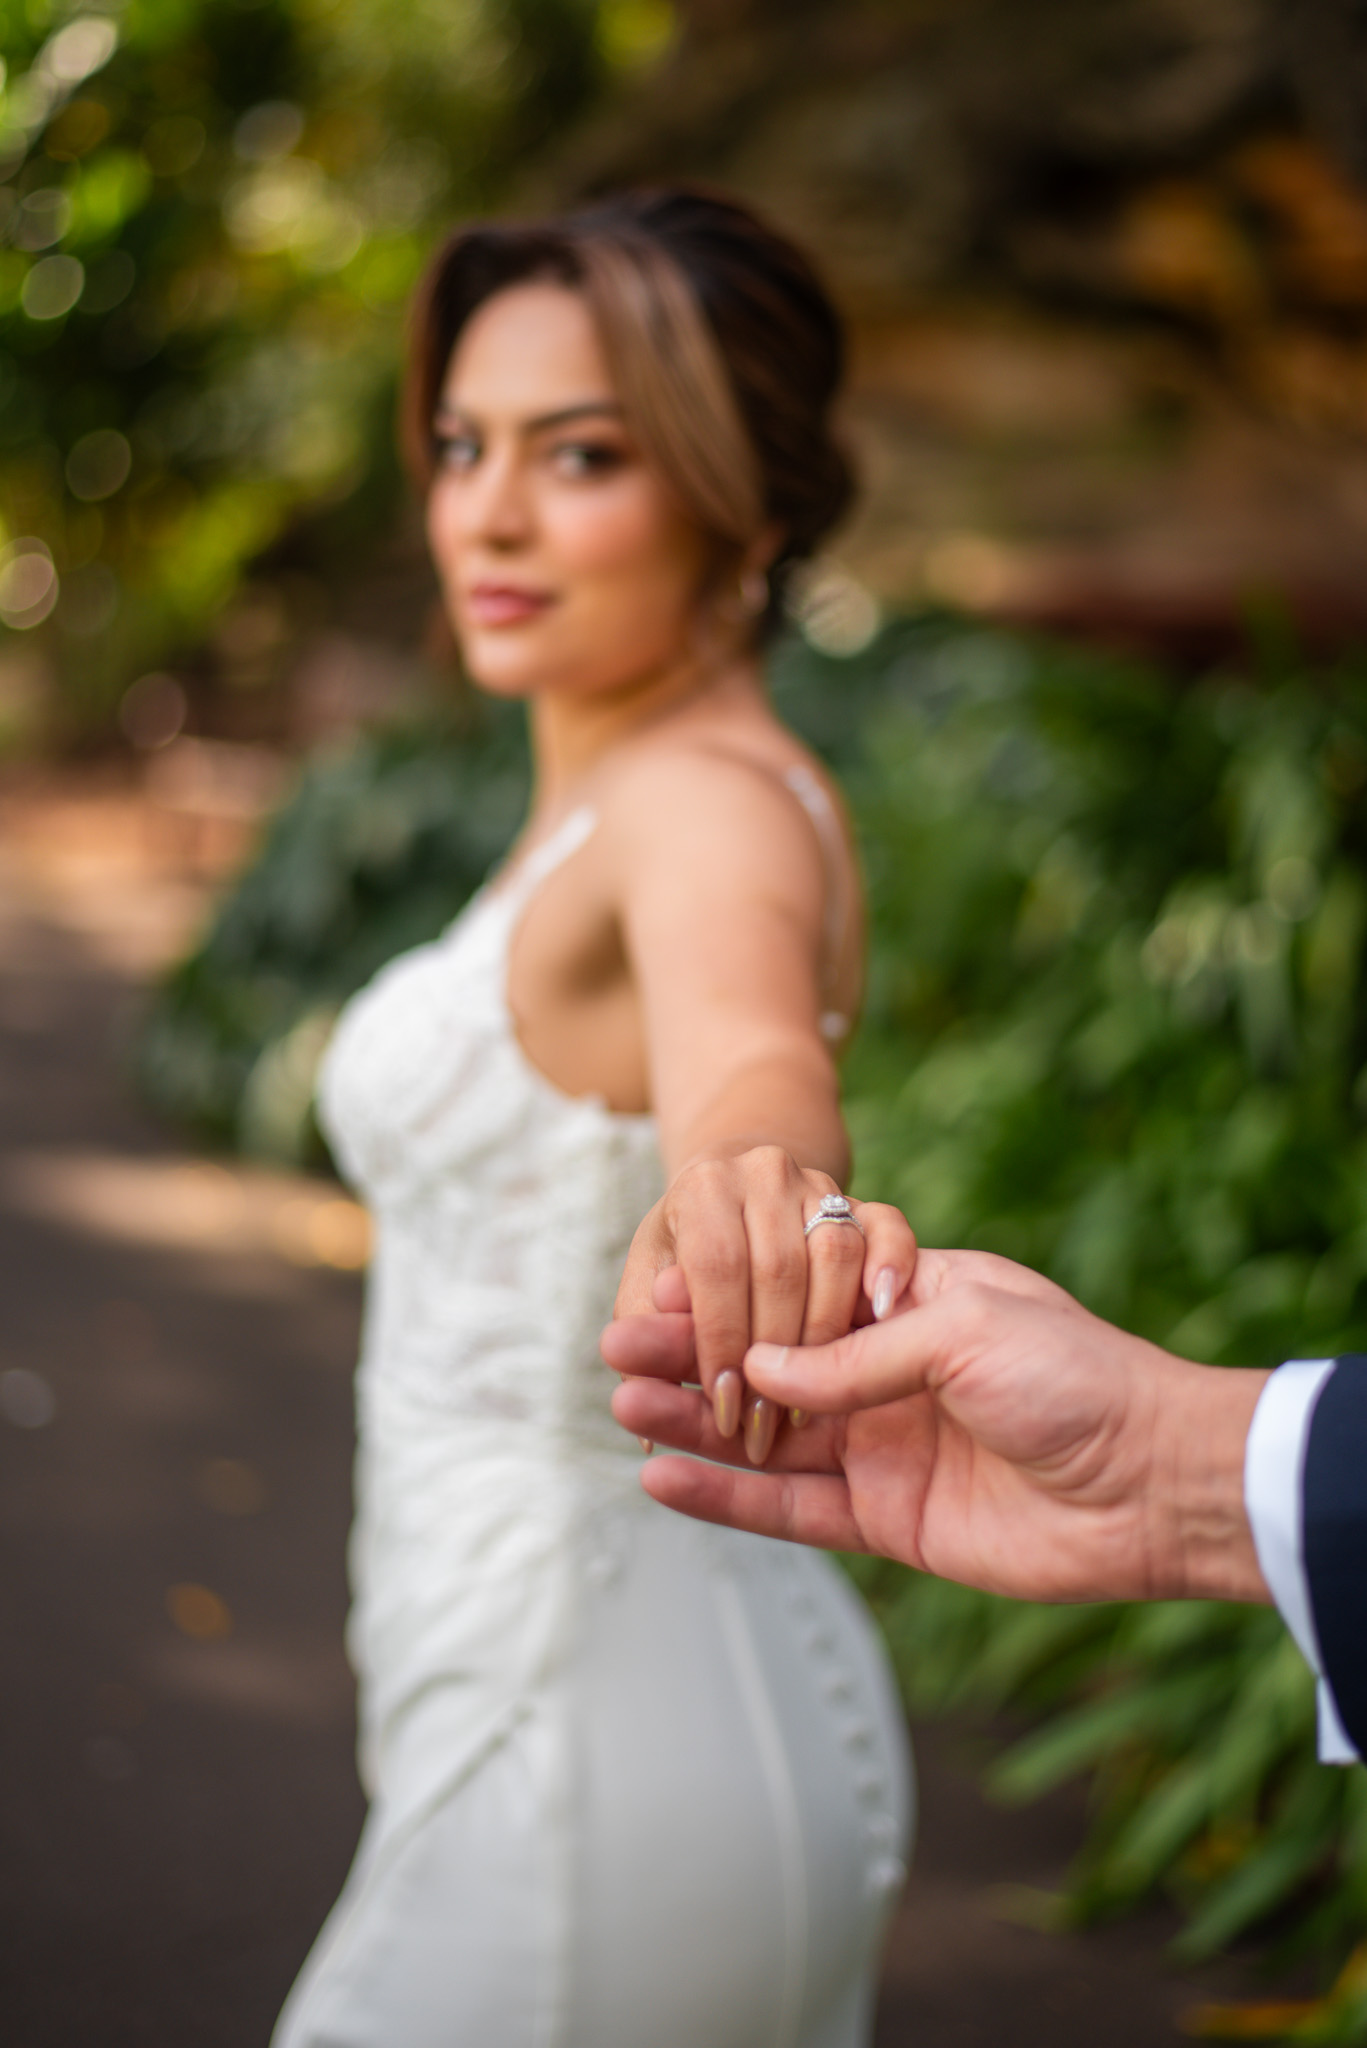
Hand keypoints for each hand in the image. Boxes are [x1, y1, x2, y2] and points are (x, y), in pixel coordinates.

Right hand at [606, 1246, 1272, 1605]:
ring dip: (695, 1423)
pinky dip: (729, 1497)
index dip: (727, 1297)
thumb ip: (854, 1355)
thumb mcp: (963, 1326)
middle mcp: (885, 1374)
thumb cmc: (1077, 1377)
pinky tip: (667, 1481)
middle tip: (615, 1352)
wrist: (1153, 1482)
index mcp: (907, 1303)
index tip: (654, 1292)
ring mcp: (882, 1448)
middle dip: (691, 1357)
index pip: (793, 1296)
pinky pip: (791, 1508)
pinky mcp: (886, 1520)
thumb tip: (759, 1372)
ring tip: (623, 1408)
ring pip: (765, 1436)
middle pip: (766, 1366)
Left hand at [610, 1145, 916, 1463]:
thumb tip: (643, 1432)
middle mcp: (763, 1172)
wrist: (735, 1194)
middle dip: (772, 1356)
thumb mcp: (649, 1288)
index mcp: (703, 1186)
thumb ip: (648, 1343)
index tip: (721, 1406)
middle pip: (778, 1266)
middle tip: (765, 1426)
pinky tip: (881, 1313)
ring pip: (835, 1252)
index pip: (715, 1265)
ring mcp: (819, 1183)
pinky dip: (890, 1265)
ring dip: (825, 1334)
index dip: (720, 1338)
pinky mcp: (864, 1200)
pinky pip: (889, 1227)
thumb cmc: (685, 1255)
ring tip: (814, 1402)